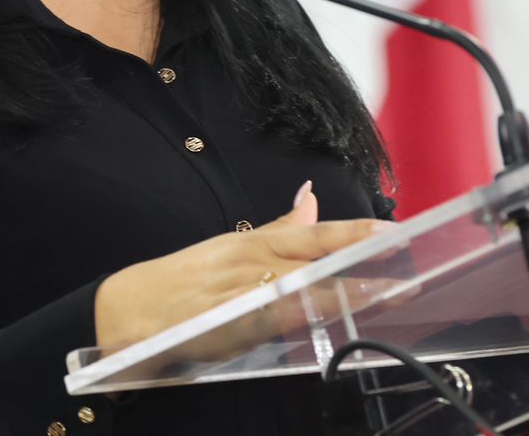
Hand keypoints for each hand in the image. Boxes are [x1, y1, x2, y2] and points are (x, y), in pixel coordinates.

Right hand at [93, 181, 390, 352]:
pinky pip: (265, 321)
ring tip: (380, 296)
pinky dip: (293, 319)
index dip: (355, 233)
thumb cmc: (180, 281)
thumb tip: (312, 200)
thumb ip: (278, 230)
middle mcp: (248, 264)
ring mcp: (236, 296)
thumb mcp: (229, 246)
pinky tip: (320, 324)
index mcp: (252, 243)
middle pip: (313, 261)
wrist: (123, 312)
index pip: (314, 234)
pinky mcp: (221, 327)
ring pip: (296, 290)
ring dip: (339, 294)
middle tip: (405, 272)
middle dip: (361, 266)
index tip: (394, 232)